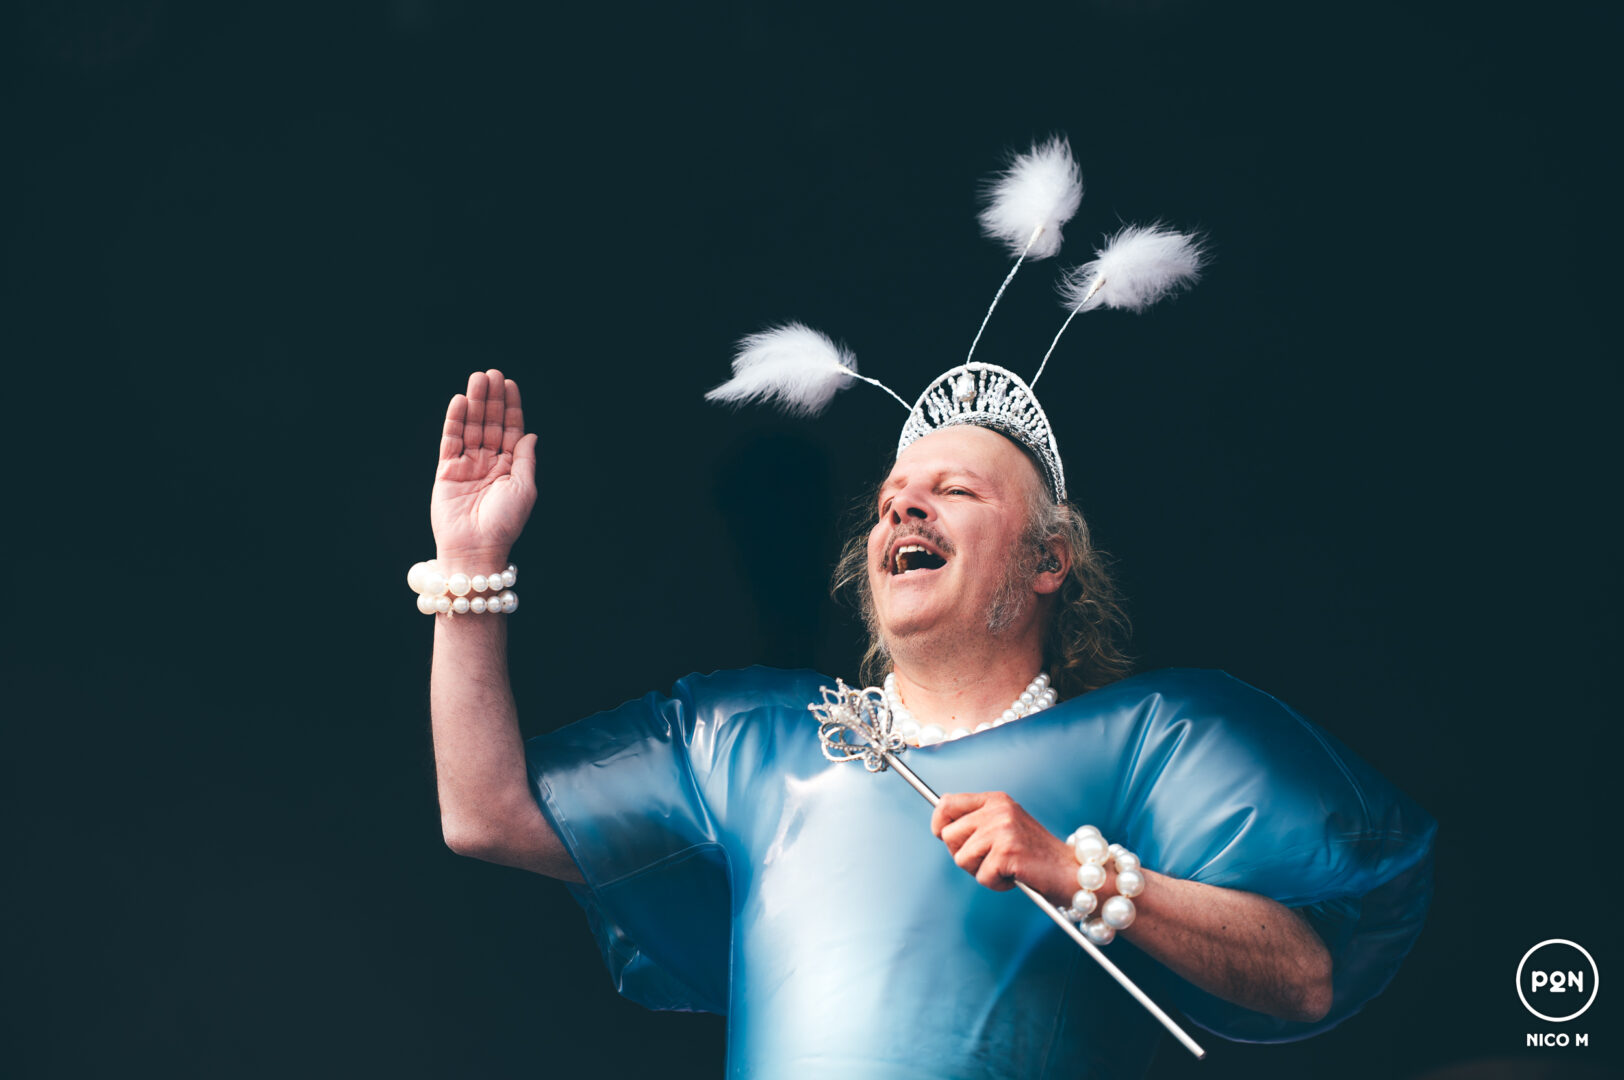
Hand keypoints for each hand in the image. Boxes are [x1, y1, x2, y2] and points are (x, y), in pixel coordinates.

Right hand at [431, 369, 538, 565]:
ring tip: (476, 379)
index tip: (509, 384)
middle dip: (491, 399)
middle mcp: (489, 463)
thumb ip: (525, 459)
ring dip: (474, 403)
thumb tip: (532, 434)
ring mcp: (467, 465)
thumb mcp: (524, 489)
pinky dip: (455, 420)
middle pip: (491, 423)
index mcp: (510, 467)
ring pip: (471, 427)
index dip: (511, 407)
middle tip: (490, 374)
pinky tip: (460, 401)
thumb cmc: (504, 523)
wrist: (476, 548)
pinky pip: (451, 440)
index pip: (511, 430)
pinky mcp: (446, 470)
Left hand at [930, 791, 1082, 906]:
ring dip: (980, 871)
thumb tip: (941, 828)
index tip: (943, 836)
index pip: (947, 803)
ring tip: (1004, 868)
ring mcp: (1002, 829)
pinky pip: (981, 876)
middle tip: (988, 860)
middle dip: (962, 854)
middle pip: (948, 835)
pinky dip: (996, 884)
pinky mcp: (1007, 852)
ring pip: (961, 858)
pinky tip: (1014, 876)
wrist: (1071, 871)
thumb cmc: (1036, 855)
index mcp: (996, 800)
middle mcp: (998, 810)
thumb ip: (977, 823)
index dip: (939, 823)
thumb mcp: (1005, 827)